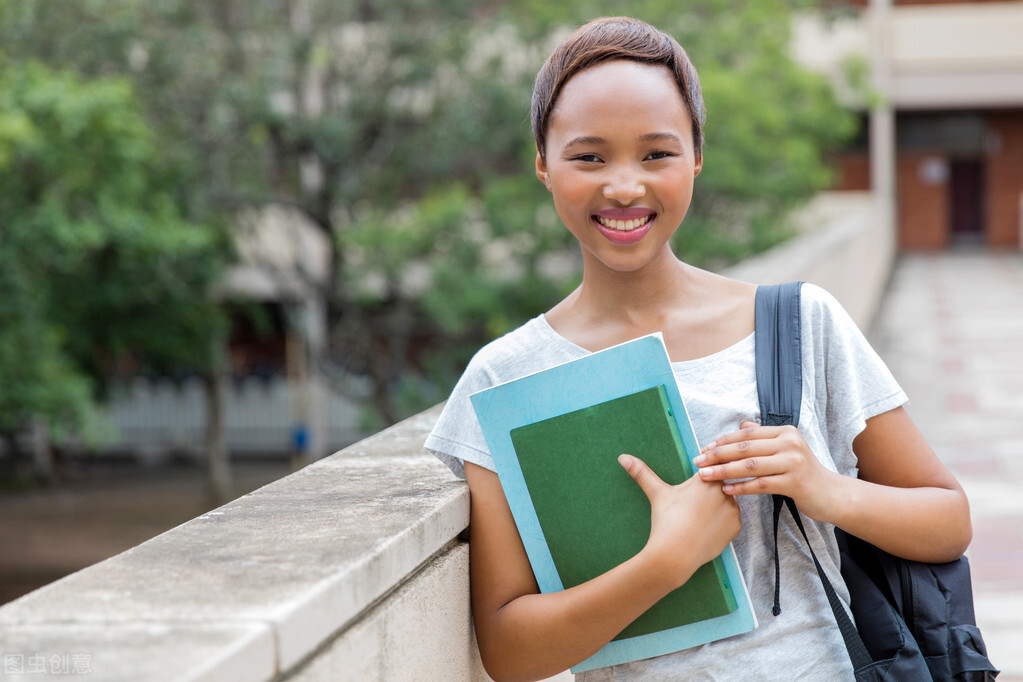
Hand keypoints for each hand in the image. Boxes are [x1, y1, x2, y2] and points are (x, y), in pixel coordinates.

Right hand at [618, 454, 740, 587]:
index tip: (693, 479)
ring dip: (717, 505)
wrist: (675, 555)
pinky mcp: (735, 526)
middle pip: (719, 485)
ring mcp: (732, 509)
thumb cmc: (666, 521)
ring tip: (697, 516)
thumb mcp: (656, 493)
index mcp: (706, 479)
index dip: (702, 473)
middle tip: (691, 504)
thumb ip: (642, 472)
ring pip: (726, 501)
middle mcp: (724, 491)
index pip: (712, 467)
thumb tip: (622, 457)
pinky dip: (721, 521)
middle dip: (708, 491)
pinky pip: (730, 519)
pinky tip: (705, 527)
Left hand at [694, 421, 838, 520]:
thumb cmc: (802, 472)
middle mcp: (790, 443)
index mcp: (784, 432)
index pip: (746, 434)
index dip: (722, 441)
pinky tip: (726, 490)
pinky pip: (761, 484)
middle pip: (745, 448)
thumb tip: (742, 425)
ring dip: (724, 471)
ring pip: (750, 466)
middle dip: (717, 455)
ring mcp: (793, 462)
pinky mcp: (795, 482)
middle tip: (698, 462)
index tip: (704, 449)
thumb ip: (764, 437)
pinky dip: (741, 487)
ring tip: (705, 476)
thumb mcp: (786, 449)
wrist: (830, 493)